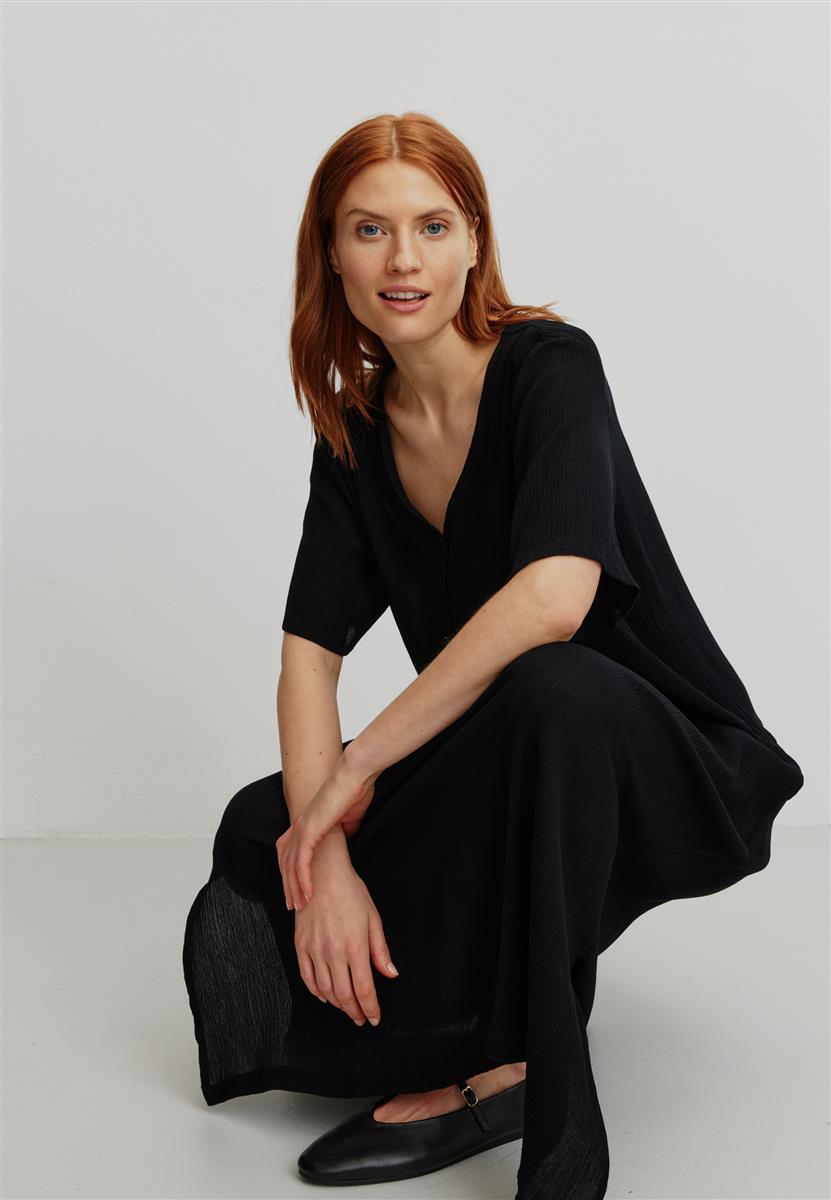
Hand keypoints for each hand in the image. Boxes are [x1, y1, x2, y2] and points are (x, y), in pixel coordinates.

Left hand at [277, 754, 376, 910]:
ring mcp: (301, 827)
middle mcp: (298, 825)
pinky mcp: (309, 830)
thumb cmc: (355, 793)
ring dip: (295, 889)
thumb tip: (345, 839)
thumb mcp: (348, 819)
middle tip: (293, 906)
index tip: (296, 891)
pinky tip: (308, 894)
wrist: (355, 776)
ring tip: (300, 906)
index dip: (291, 874)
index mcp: (306, 822)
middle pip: (286, 863)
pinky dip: (303, 880)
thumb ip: (342, 832)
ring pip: (291, 866)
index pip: (290, 854)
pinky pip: (301, 862)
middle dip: (288, 887)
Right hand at [292, 841, 398, 1025]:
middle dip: (354, 1012)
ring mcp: (314, 950)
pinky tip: (326, 996)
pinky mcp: (300, 945)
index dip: (370, 1008)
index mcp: (355, 946)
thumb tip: (390, 974)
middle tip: (361, 1018)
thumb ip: (381, 950)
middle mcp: (333, 952)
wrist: (322, 873)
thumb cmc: (350, 892)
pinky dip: (317, 992)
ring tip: (347, 1007)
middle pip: (344, 996)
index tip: (375, 1018)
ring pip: (325, 991)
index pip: (364, 989)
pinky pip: (307, 978)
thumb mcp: (373, 918)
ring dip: (338, 1005)